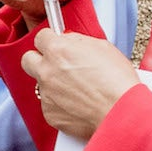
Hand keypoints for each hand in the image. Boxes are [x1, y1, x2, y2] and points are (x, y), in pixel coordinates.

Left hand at [25, 25, 141, 141]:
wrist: (123, 113)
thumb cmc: (119, 82)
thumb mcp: (104, 48)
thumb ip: (78, 41)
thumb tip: (68, 39)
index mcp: (58, 50)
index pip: (40, 37)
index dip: (50, 41)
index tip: (55, 44)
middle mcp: (46, 70)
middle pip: (28, 59)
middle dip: (39, 60)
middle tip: (56, 65)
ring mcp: (46, 93)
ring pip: (40, 84)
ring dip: (53, 84)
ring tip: (77, 89)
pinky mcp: (49, 113)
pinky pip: (49, 105)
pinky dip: (61, 104)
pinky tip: (79, 105)